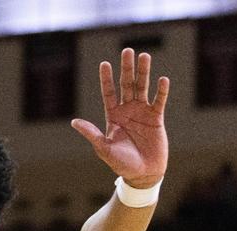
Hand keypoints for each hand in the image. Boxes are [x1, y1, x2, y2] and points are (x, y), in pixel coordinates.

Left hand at [71, 48, 169, 187]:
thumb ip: (92, 133)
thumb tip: (74, 122)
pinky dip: (161, 91)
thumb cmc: (121, 163)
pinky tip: (162, 79)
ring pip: (143, 88)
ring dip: (143, 72)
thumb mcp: (104, 148)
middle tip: (127, 50)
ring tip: (144, 56)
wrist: (142, 174)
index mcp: (113, 117)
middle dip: (126, 68)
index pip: (109, 93)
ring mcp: (142, 113)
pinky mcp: (156, 118)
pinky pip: (159, 101)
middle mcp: (127, 111)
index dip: (107, 79)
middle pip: (126, 85)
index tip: (104, 63)